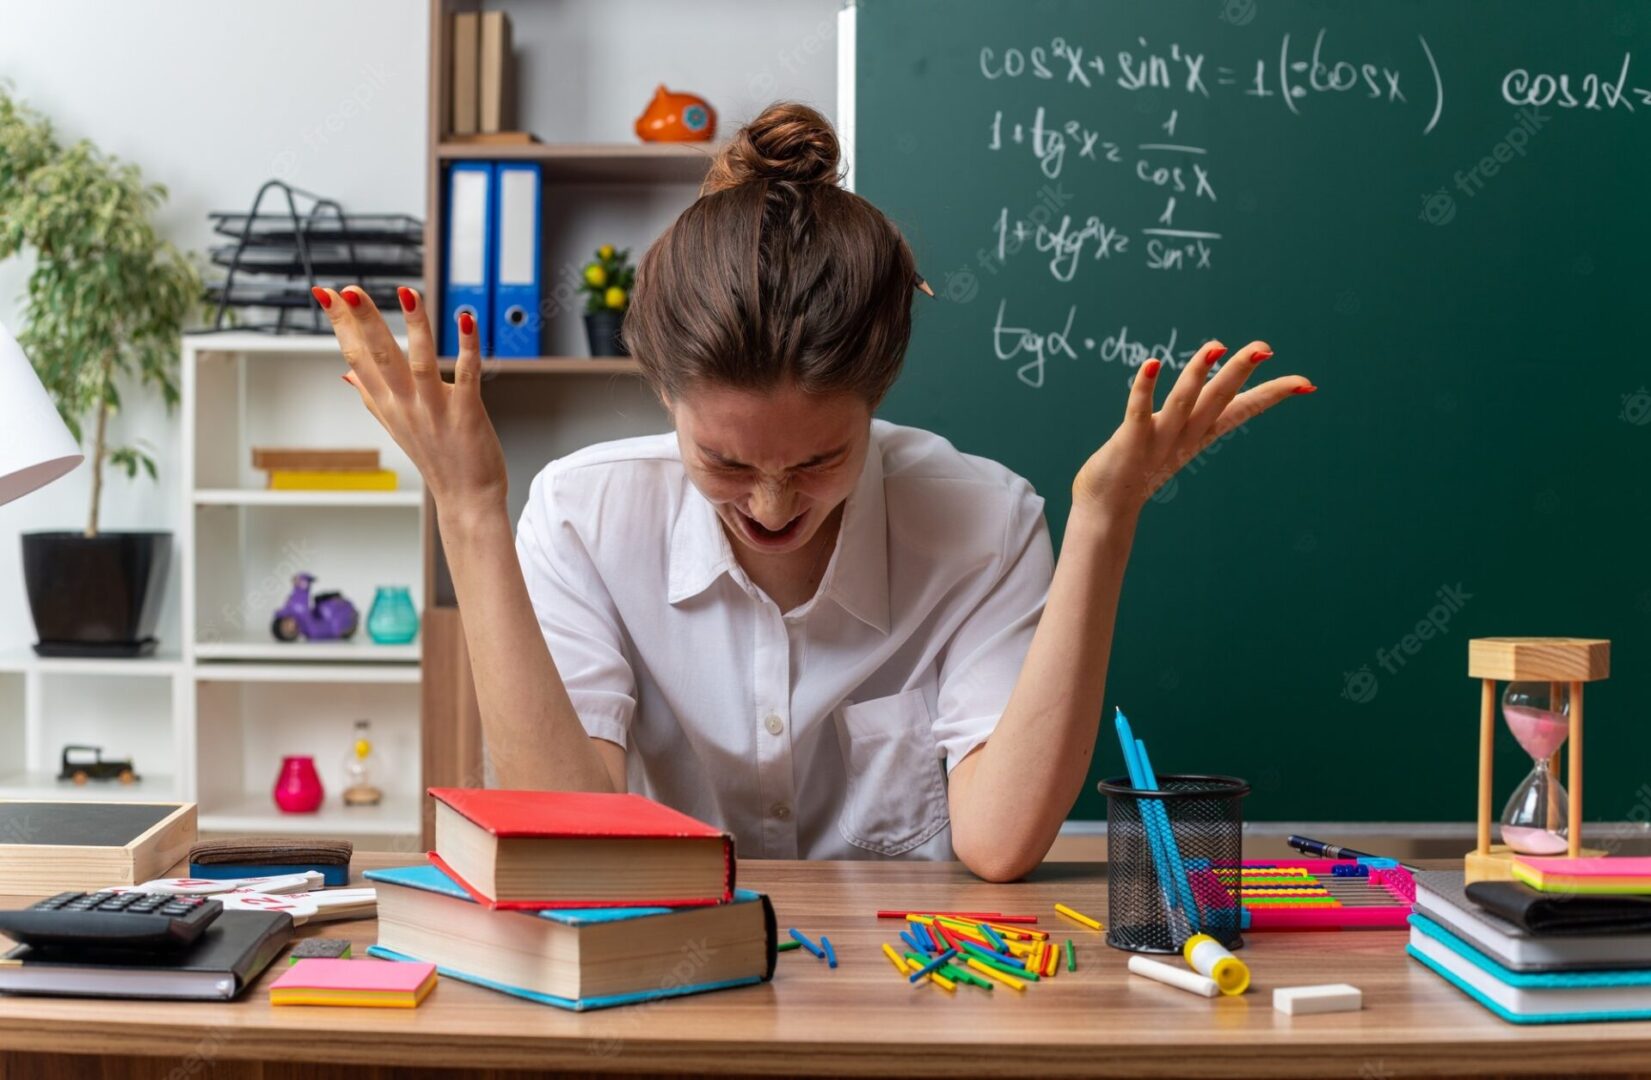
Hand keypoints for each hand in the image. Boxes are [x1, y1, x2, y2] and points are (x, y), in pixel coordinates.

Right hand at [313, 285, 507, 522]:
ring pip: (420, 363)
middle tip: (348, 289)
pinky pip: (468, 376)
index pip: (355, 358)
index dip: (340, 325)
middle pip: (379, 358)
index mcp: (386, 405)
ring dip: (415, 327)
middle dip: (363, 321)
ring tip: (407, 292)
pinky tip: (467, 320)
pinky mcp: (467, 414)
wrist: (467, 499)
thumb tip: (345, 376)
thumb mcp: (395, 427)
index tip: (325, 293)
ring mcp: (435, 411)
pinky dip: (468, 348)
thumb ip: (371, 398)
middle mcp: (406, 406)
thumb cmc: (436, 459)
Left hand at [1072, 340, 1312, 515]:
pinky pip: (1138, 412)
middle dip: (1239, 371)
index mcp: (1199, 434)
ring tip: (1216, 346)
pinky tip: (1151, 364)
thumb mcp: (1178, 439)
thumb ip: (1193, 412)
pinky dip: (1144, 389)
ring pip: (1183, 402)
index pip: (1242, 409)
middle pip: (1218, 399)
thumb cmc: (1140, 469)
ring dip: (1198, 374)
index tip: (1306, 383)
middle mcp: (1184, 436)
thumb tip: (1212, 391)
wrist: (1107, 510)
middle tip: (1264, 347)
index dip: (1271, 395)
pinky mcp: (1129, 442)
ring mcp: (1158, 440)